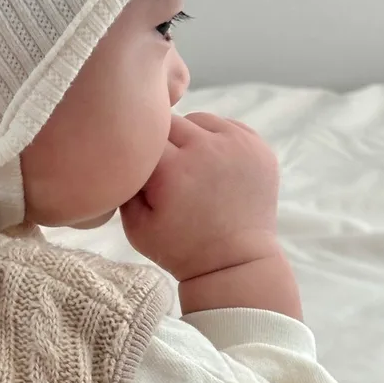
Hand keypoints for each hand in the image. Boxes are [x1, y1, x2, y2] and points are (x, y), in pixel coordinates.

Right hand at [120, 112, 282, 282]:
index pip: (144, 136)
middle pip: (171, 121)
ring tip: (189, 166)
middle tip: (164, 171)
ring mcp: (238, 145)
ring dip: (190, 137)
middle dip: (162, 143)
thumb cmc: (180, 249)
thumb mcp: (135, 227)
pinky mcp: (258, 148)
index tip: (139, 170)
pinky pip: (228, 127)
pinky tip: (212, 166)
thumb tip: (125, 157)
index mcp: (173, 169)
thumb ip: (124, 187)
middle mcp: (207, 148)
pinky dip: (216, 141)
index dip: (138, 152)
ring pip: (200, 120)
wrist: (232, 263)